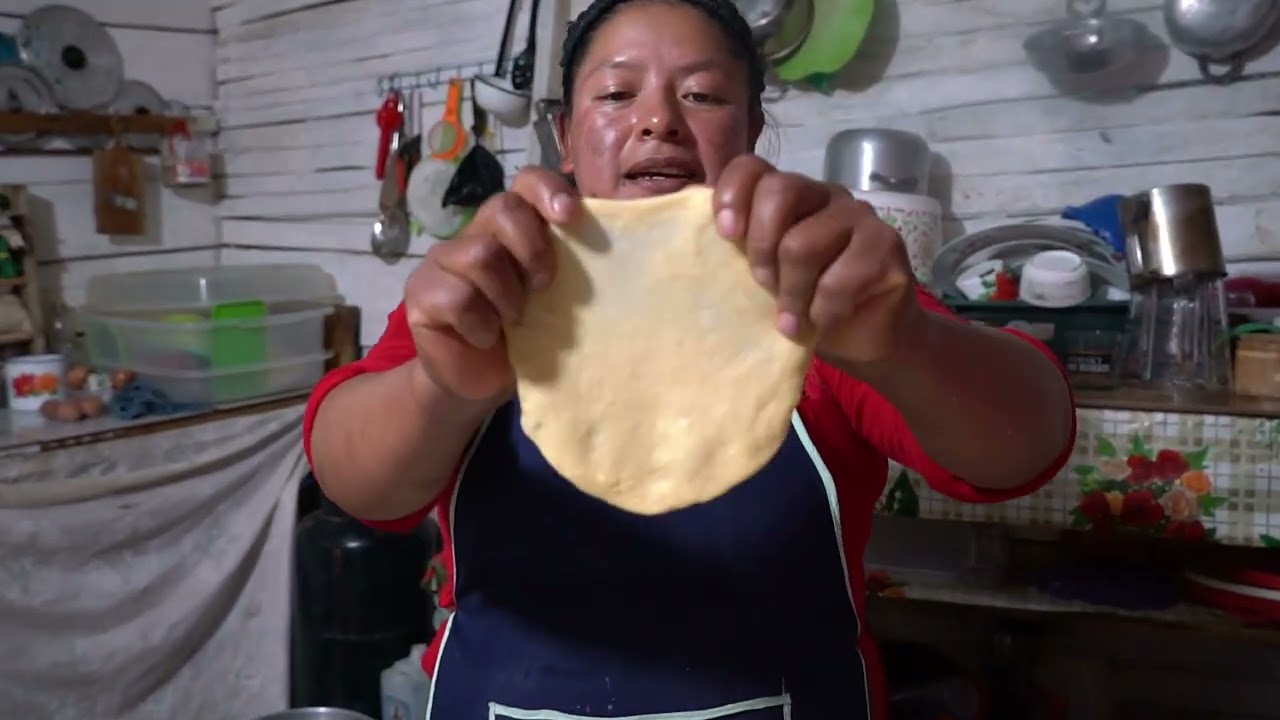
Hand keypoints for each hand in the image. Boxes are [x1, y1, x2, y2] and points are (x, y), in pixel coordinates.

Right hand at [404, 167, 577, 402]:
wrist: (482, 382)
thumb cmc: (527, 337)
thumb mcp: (557, 301)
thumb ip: (574, 270)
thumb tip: (619, 250)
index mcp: (514, 228)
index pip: (527, 182)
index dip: (549, 190)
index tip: (570, 217)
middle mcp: (476, 234)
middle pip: (503, 208)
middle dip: (533, 248)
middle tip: (544, 287)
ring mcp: (443, 261)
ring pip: (481, 255)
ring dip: (507, 296)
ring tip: (514, 322)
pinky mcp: (421, 294)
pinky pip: (456, 298)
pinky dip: (481, 325)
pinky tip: (486, 338)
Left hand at [712, 154, 922, 365]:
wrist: (866, 336)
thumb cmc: (805, 303)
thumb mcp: (764, 276)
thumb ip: (740, 249)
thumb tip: (692, 240)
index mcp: (789, 195)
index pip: (752, 167)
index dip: (732, 194)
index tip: (726, 234)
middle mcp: (824, 194)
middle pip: (780, 191)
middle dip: (760, 247)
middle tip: (764, 286)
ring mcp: (859, 215)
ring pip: (802, 243)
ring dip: (791, 293)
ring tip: (791, 320)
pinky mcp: (886, 245)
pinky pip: (838, 279)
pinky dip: (822, 311)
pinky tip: (822, 322)